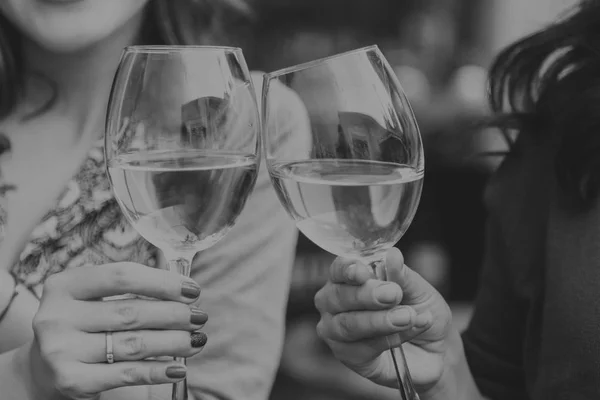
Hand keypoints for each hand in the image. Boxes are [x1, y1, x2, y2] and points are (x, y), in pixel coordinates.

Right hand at [30, 262, 207, 399]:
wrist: (42, 368)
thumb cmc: (82, 324)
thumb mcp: (93, 298)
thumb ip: (130, 288)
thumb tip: (184, 289)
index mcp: (65, 285)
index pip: (122, 276)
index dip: (163, 282)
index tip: (192, 289)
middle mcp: (57, 316)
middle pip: (132, 312)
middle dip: (175, 314)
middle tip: (199, 316)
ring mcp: (61, 350)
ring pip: (134, 344)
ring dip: (174, 342)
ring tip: (197, 340)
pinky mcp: (71, 380)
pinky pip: (127, 374)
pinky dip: (157, 371)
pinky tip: (178, 368)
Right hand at [314, 248, 452, 392]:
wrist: (436, 350)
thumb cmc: (419, 311)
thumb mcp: (419, 290)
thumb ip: (403, 276)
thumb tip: (393, 255)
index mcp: (348, 278)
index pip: (339, 269)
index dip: (348, 269)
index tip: (364, 272)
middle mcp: (334, 302)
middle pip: (338, 296)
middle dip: (367, 295)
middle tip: (394, 294)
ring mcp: (336, 330)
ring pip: (347, 324)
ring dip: (378, 320)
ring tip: (406, 317)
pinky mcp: (347, 356)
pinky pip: (361, 347)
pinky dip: (386, 340)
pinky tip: (403, 336)